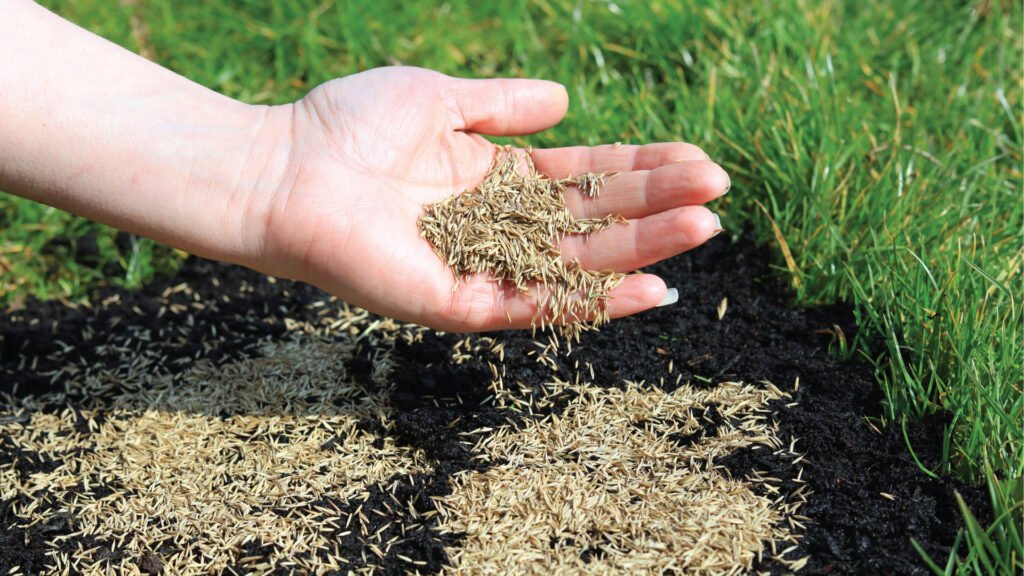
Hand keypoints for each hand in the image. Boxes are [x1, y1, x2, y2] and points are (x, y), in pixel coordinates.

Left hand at [252, 67, 729, 331]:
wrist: (280, 169)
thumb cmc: (346, 126)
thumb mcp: (438, 98)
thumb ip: (501, 105)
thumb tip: (566, 101)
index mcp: (495, 181)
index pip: (584, 177)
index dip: (639, 168)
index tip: (696, 159)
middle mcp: (497, 228)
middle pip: (593, 220)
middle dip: (656, 205)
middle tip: (719, 193)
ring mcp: (482, 268)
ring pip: (577, 263)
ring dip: (642, 248)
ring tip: (703, 228)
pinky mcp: (461, 302)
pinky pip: (538, 305)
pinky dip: (594, 299)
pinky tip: (649, 286)